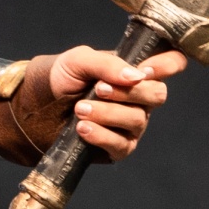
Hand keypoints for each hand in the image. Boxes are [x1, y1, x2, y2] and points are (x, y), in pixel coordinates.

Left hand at [33, 44, 180, 159]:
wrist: (37, 107)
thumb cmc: (62, 78)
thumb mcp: (78, 60)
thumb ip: (107, 63)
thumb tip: (135, 76)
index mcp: (135, 71)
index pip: (170, 63)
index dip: (168, 65)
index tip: (146, 70)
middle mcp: (139, 99)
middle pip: (157, 94)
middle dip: (128, 93)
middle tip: (98, 89)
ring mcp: (131, 125)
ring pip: (136, 120)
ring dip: (107, 113)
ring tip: (79, 109)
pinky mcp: (118, 147)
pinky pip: (121, 144)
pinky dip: (101, 135)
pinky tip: (83, 128)